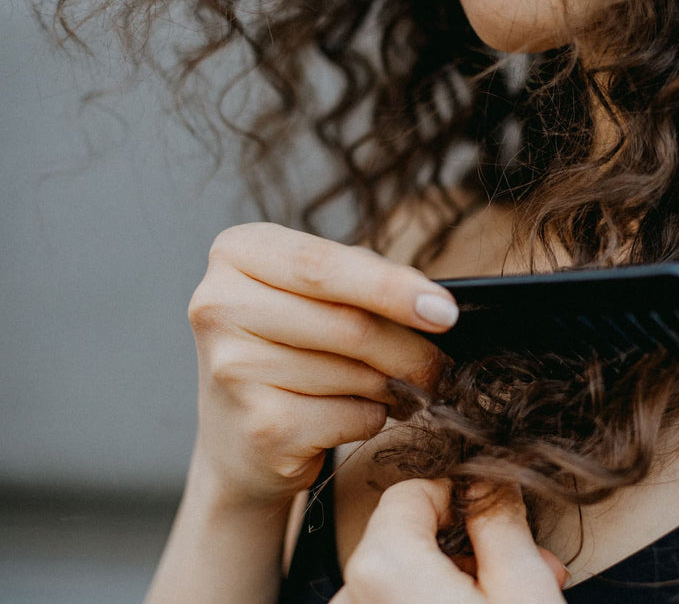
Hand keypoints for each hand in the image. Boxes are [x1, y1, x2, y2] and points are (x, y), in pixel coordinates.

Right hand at [185, 222, 457, 506]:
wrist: (240, 440)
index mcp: (238, 253)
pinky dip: (372, 417)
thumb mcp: (319, 294)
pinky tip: (353, 414)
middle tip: (440, 366)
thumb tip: (434, 307)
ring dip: (395, 386)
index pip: (323, 265)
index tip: (445, 312)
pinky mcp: (259, 428)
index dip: (392, 288)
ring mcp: (232, 370)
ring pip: (357, 374)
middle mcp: (219, 305)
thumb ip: (370, 281)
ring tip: (389, 388)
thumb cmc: (294, 348)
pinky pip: (352, 417)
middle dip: (411, 350)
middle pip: (348, 324)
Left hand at [334, 479, 568, 603]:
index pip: (411, 492)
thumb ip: (502, 521)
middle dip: (470, 546)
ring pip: (406, 578)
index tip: (498, 515)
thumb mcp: (524, 589)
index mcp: (384, 568)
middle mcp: (352, 598)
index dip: (462, 497)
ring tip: (512, 599)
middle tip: (527, 566)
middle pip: (409, 537)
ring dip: (460, 580)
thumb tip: (492, 480)